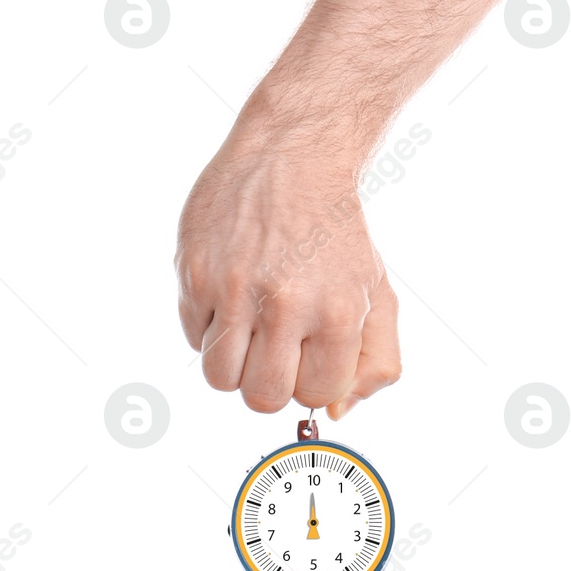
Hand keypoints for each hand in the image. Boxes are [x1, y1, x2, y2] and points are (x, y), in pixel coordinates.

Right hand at [175, 109, 400, 420]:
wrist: (291, 157)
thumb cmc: (336, 236)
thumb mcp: (377, 296)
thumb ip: (375, 364)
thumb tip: (335, 413)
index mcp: (337, 312)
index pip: (316, 396)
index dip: (312, 381)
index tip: (310, 354)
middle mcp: (285, 301)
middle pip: (262, 397)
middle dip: (269, 383)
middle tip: (275, 349)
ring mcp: (233, 287)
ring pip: (219, 378)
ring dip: (234, 365)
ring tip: (249, 329)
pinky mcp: (194, 272)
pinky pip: (194, 337)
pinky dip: (210, 328)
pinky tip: (230, 294)